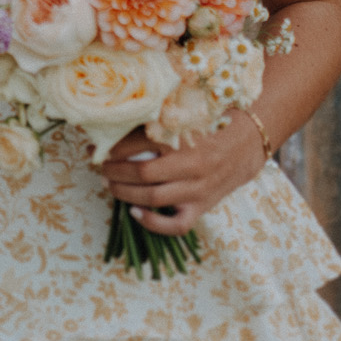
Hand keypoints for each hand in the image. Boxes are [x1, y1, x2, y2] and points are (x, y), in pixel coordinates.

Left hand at [96, 113, 268, 236]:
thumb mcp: (181, 116)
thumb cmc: (205, 126)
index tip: (96, 149)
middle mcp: (190, 164)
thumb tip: (112, 123)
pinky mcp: (202, 207)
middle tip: (101, 169)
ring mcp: (197, 189)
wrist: (244, 144)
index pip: (136, 144)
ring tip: (110, 186)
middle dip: (113, 172)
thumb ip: (153, 121)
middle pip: (141, 173)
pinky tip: (134, 212)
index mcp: (182, 137)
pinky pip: (175, 225)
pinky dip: (152, 223)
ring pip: (152, 198)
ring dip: (124, 193)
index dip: (110, 148)